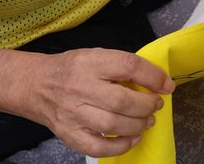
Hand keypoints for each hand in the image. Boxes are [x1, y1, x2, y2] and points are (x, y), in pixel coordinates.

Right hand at [28, 48, 173, 158]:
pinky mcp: (69, 134)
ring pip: (112, 125)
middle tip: (156, 105)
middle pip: (122, 101)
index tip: (167, 85)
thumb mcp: (96, 55)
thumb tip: (155, 80)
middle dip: (147, 105)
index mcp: (91, 63)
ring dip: (138, 125)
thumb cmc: (73, 69)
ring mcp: (73, 113)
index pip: (128, 66)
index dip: (153, 76)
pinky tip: (132, 138)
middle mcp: (81, 87)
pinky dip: (120, 146)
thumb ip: (121, 66)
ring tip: (147, 121)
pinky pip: (98, 147)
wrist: (36, 85)